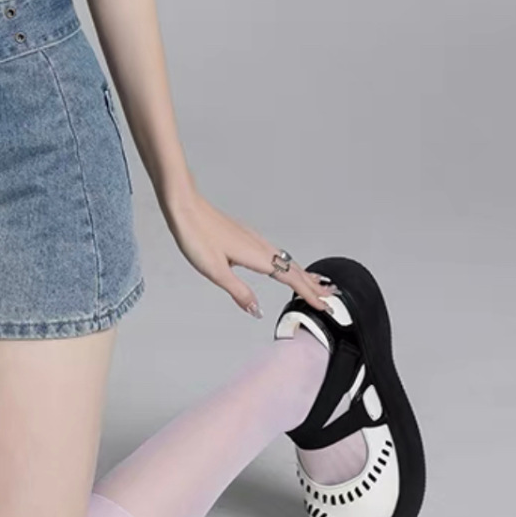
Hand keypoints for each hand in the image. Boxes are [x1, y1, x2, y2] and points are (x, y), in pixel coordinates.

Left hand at [162, 188, 332, 317]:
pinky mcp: (245, 235)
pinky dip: (288, 262)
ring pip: (286, 258)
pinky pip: (276, 252)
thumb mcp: (215, 271)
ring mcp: (253, 238)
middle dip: (313, 284)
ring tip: (316, 283)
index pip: (290, 278)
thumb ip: (238, 291)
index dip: (308, 293)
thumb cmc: (196, 236)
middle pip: (294, 268)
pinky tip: (283, 264)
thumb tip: (256, 310)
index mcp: (257, 256)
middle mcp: (260, 245)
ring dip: (303, 273)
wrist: (184, 206)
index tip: (324, 305)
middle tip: (330, 297)